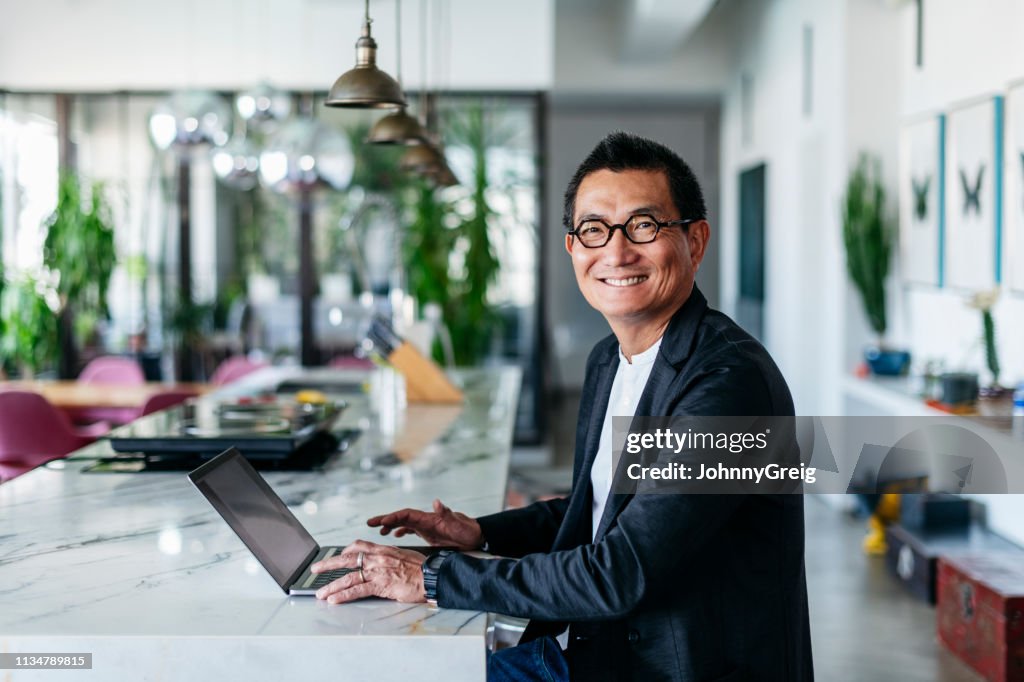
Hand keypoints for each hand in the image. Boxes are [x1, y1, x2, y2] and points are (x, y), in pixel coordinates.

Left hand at [312, 540, 427, 603]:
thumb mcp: (404, 555)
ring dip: (331, 586)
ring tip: (320, 593)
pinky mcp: (380, 586)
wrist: (432, 575)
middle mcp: (377, 558)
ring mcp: (377, 572)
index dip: (345, 550)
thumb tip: (385, 563)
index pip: (358, 545)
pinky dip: (343, 595)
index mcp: (383, 549)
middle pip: (346, 559)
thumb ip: (390, 558)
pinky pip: (357, 590)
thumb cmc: (422, 568)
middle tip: (315, 569)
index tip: (338, 555)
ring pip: (348, 577)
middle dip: (328, 564)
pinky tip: (334, 599)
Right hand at [367, 499, 482, 550]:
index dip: (393, 517)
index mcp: (429, 518)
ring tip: (378, 531)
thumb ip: (447, 513)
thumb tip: (437, 502)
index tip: (381, 522)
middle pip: (401, 518)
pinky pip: (411, 530)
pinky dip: (401, 531)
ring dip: (391, 526)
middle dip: (385, 520)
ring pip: (404, 524)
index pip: (406, 515)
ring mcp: (426, 526)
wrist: (476, 536)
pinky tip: (395, 536)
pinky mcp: (429, 533)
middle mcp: (425, 520)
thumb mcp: (458, 523)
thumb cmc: (468, 530)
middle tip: (370, 523)